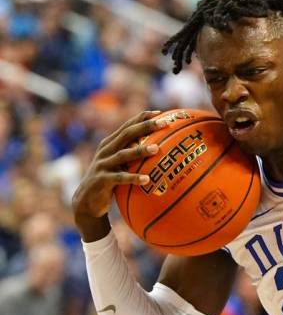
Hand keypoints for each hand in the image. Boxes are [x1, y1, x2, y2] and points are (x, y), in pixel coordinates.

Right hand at [72, 111, 167, 237]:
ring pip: (123, 154)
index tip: (160, 113)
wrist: (87, 201)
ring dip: (140, 151)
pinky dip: (133, 178)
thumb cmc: (111, 180)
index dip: (142, 118)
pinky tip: (147, 179)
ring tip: (156, 149)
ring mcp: (103, 164)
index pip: (128, 126)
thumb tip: (162, 148)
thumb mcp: (121, 165)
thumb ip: (134, 154)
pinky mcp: (101, 180)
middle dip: (145, 126)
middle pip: (127, 134)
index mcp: (111, 144)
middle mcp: (106, 151)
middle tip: (164, 123)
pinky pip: (119, 178)